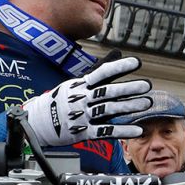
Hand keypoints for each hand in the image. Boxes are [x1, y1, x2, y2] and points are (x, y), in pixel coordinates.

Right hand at [20, 57, 150, 145]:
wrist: (38, 122)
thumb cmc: (63, 99)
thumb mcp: (78, 82)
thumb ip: (100, 69)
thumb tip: (118, 52)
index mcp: (81, 85)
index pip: (102, 73)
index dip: (119, 67)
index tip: (137, 62)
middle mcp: (83, 98)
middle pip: (107, 92)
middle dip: (127, 88)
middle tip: (147, 85)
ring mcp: (83, 115)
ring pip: (107, 110)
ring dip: (128, 107)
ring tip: (147, 103)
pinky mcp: (84, 132)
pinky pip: (104, 132)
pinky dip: (121, 132)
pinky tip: (137, 130)